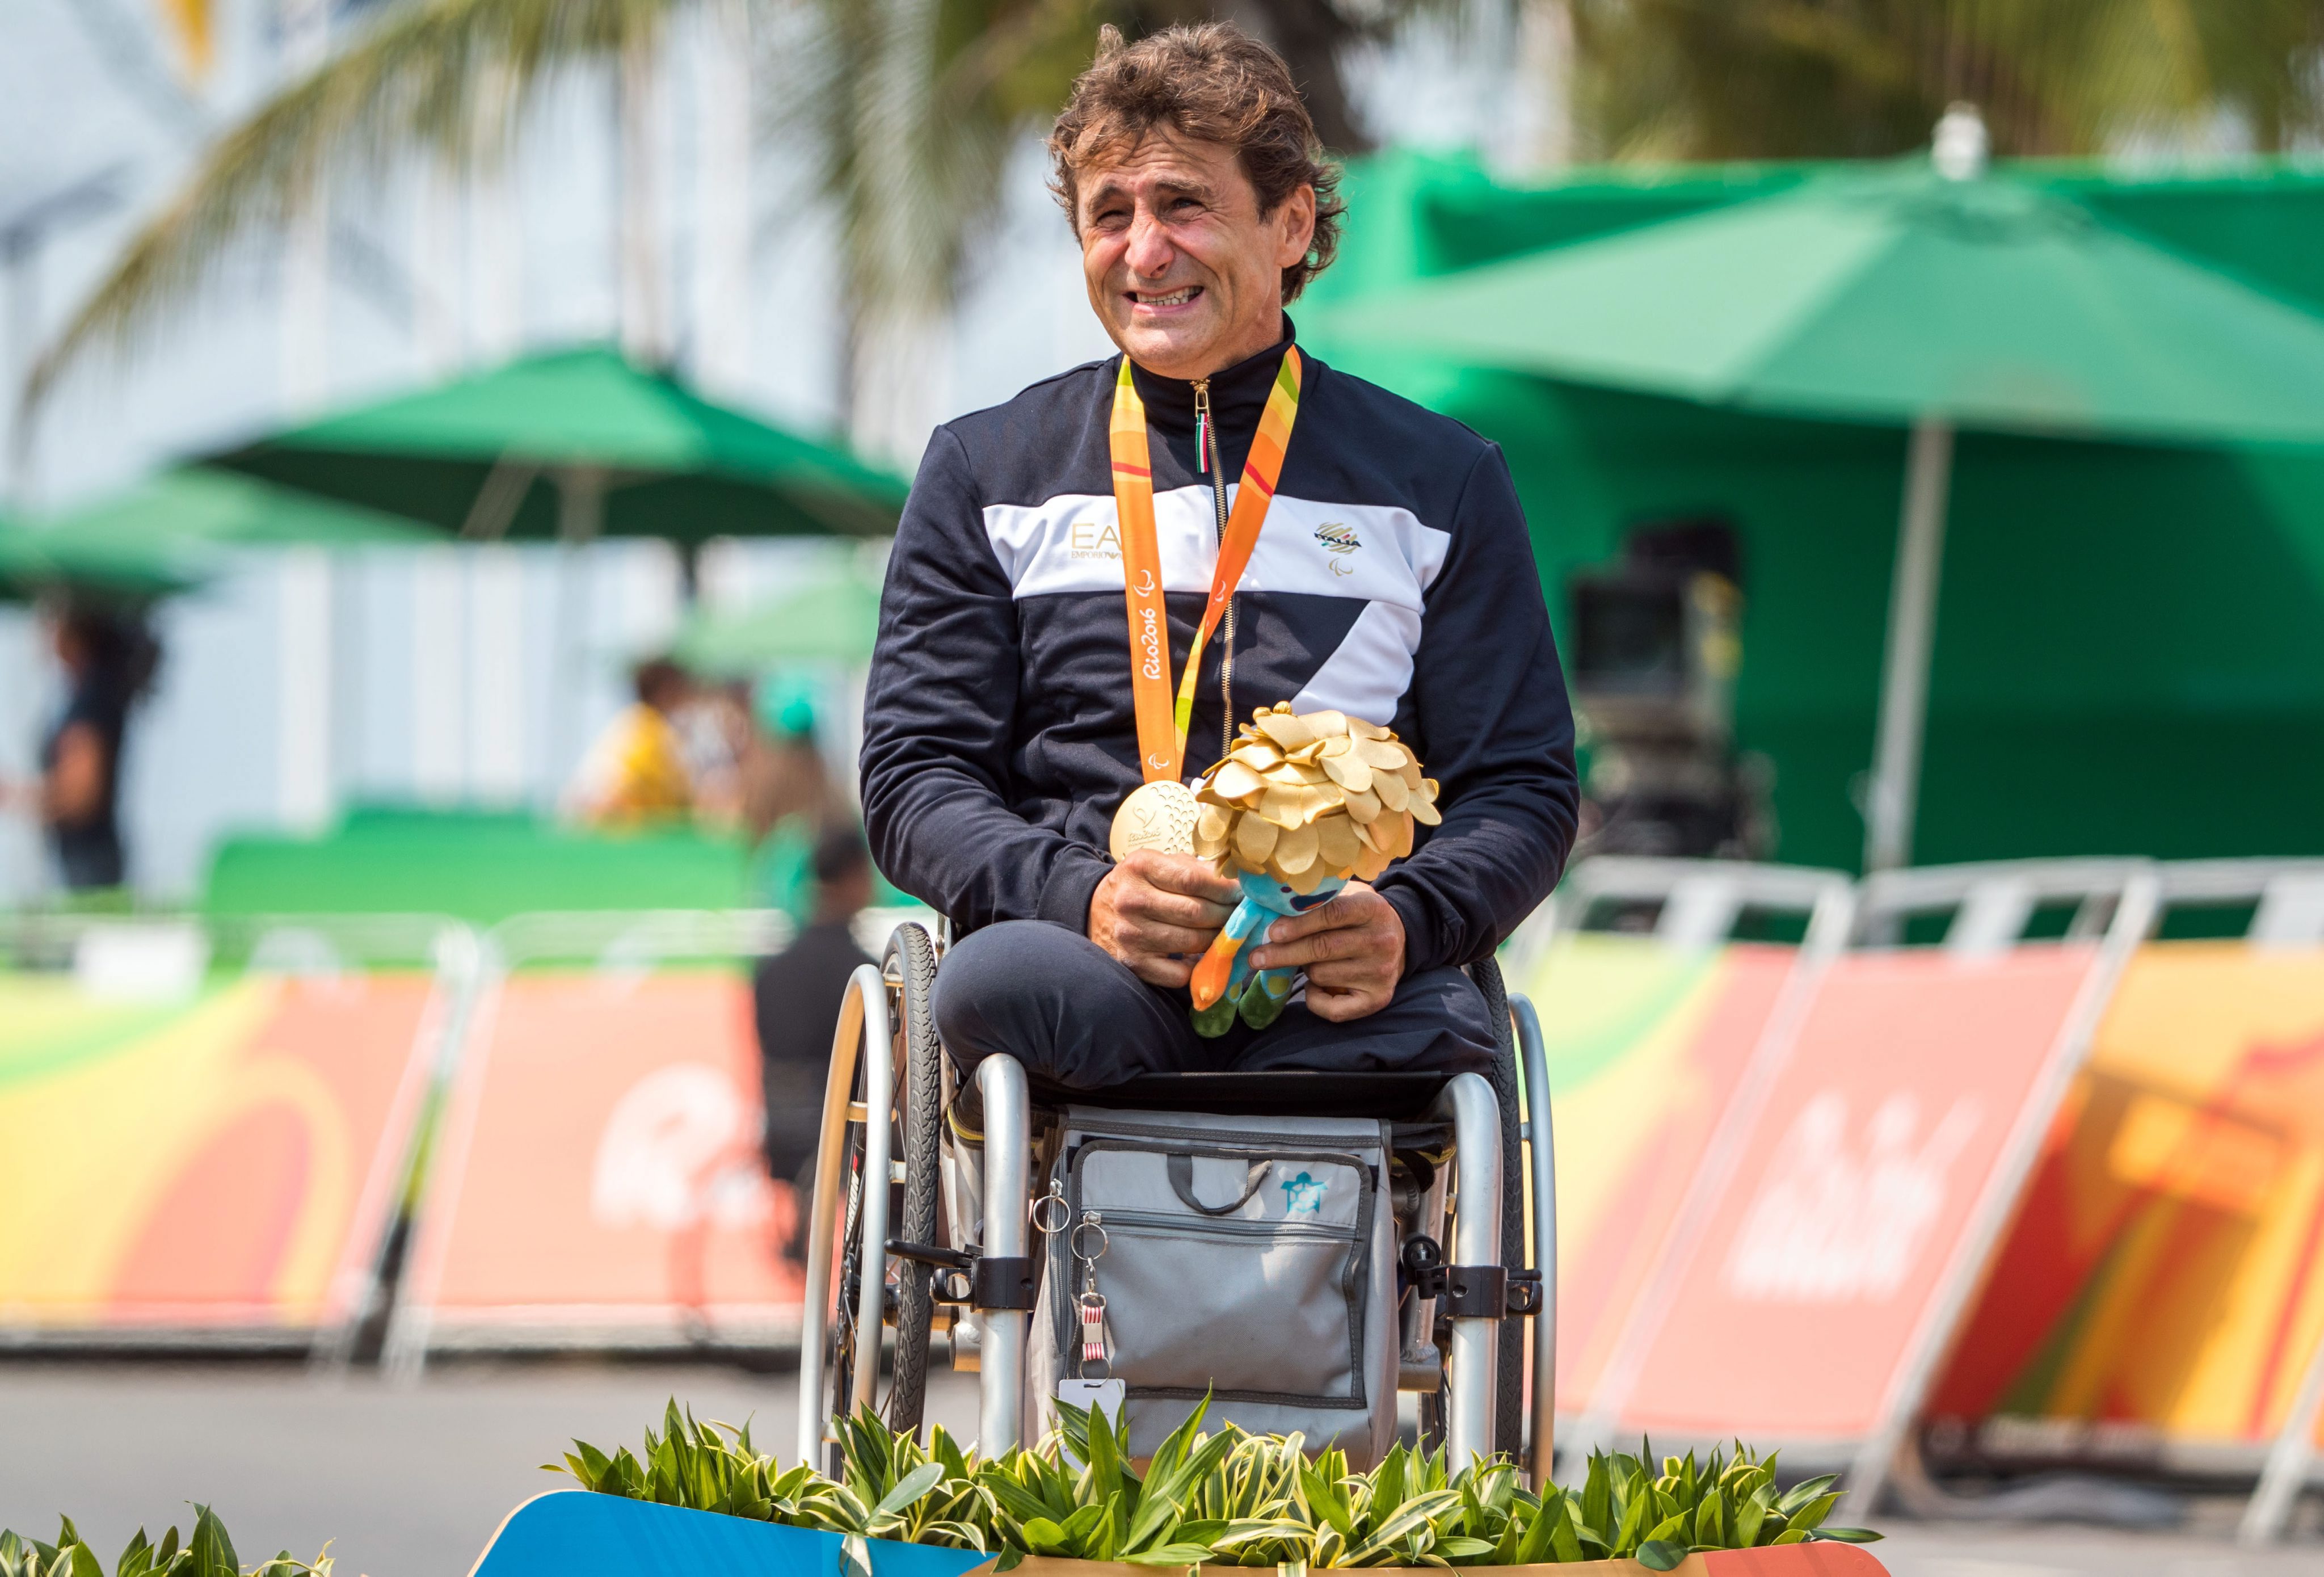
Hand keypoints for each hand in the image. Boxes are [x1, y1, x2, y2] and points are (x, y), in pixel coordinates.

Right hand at [1089, 850, 1239, 988]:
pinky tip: (1201, 955)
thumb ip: (1193, 868)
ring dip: (1217, 941)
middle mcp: (1132, 901)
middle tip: (1241, 916)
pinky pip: (1178, 972)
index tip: (1243, 894)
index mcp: (1140, 867)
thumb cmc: (1137, 884)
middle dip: (1227, 916)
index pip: (1194, 879)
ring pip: (1192, 943)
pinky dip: (1197, 966)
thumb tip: (1236, 879)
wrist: (1093, 910)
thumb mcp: (1157, 863)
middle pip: (1196, 912)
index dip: (1225, 889)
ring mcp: (1131, 935)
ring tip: (1227, 933)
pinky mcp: (1133, 963)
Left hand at [1248, 881, 1405, 1021]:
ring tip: (1310, 960)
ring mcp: (1381, 973)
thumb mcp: (1347, 896)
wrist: (1401, 939)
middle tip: (1256, 957)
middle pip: (1323, 948)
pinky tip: (1316, 987)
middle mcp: (1381, 941)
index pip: (1332, 914)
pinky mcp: (1378, 999)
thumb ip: (1317, 901)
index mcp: (1372, 908)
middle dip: (1284, 953)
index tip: (1273, 932)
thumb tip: (1271, 909)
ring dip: (1305, 969)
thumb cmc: (1359, 916)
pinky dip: (1316, 999)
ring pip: (1321, 975)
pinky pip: (1334, 1009)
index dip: (1300, 923)